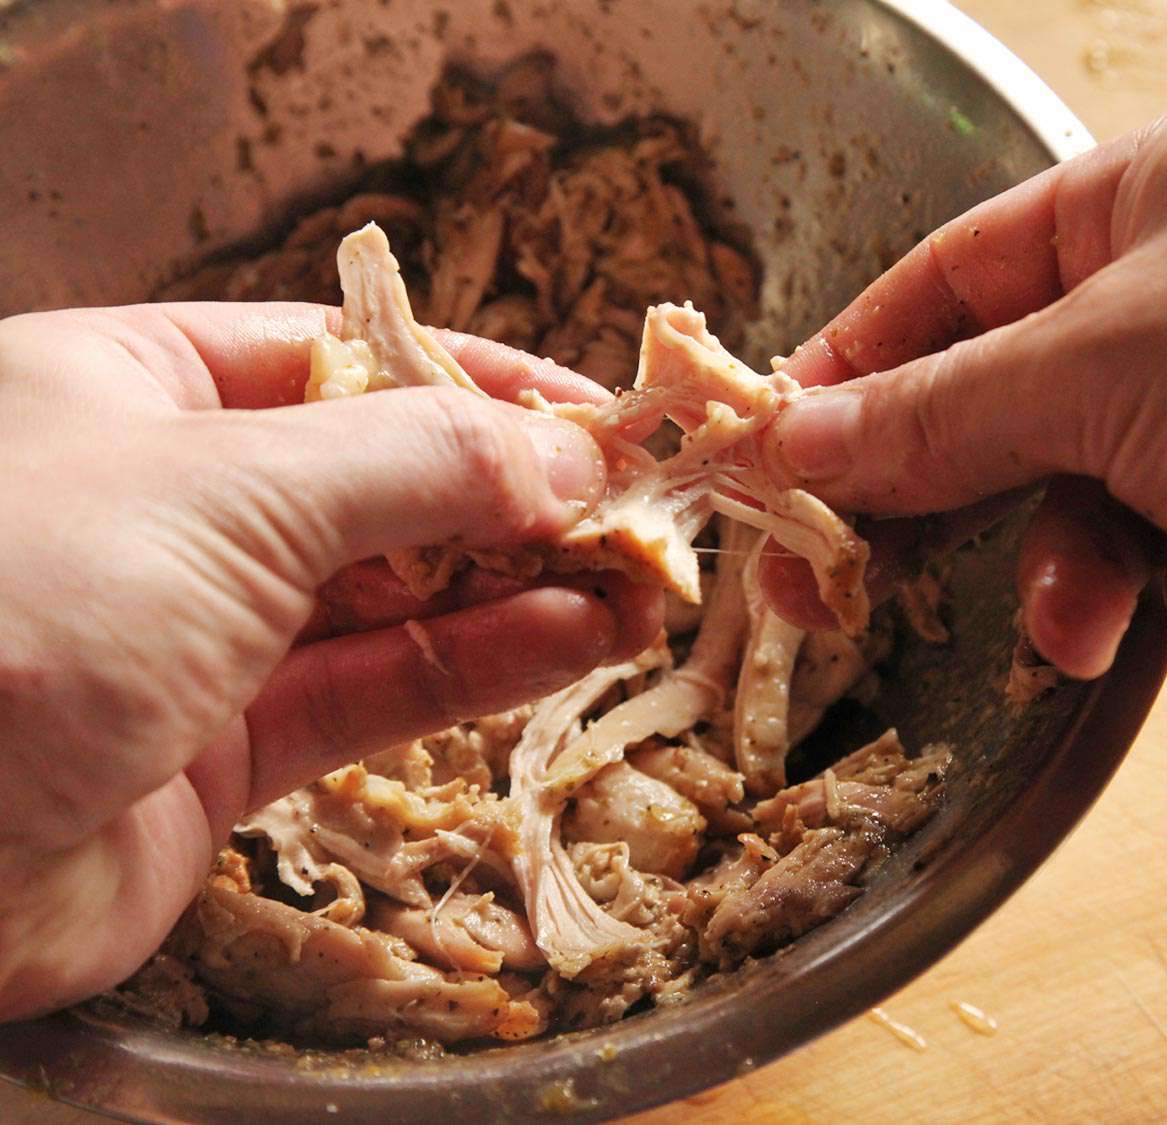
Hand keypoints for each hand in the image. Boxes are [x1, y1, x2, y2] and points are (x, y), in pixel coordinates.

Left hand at [0, 302, 660, 1019]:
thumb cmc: (13, 609)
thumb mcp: (226, 491)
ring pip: (396, 592)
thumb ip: (410, 462)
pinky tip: (574, 638)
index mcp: (134, 389)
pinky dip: (482, 663)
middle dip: (517, 493)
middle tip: (641, 507)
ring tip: (639, 580)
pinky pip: (378, 686)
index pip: (341, 356)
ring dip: (523, 584)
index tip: (595, 410)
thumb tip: (562, 452)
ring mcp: (202, 630)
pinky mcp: (227, 747)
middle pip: (383, 479)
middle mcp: (171, 503)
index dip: (476, 379)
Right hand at [761, 92, 1166, 701]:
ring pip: (1079, 519)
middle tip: (834, 594)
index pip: (942, 288)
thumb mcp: (1115, 365)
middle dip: (941, 508)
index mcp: (1139, 209)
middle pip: (994, 415)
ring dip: (1083, 576)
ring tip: (1102, 615)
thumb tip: (798, 440)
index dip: (848, 376)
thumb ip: (945, 412)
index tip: (768, 461)